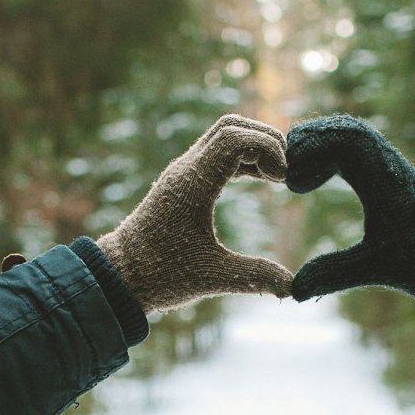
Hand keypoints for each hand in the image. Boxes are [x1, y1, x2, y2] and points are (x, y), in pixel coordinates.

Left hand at [98, 115, 293, 312]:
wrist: (120, 275)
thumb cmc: (161, 275)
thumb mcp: (212, 278)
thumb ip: (255, 278)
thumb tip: (294, 287)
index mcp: (192, 184)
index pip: (234, 138)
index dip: (267, 149)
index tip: (283, 180)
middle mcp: (186, 169)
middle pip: (231, 126)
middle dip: (265, 140)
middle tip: (286, 172)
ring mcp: (183, 172)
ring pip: (224, 136)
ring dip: (254, 147)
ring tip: (279, 176)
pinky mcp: (183, 182)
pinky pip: (218, 153)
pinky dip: (243, 158)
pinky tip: (261, 180)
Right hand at [286, 115, 414, 317]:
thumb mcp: (376, 269)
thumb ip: (333, 274)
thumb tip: (295, 289)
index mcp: (387, 183)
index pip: (347, 142)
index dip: (313, 152)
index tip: (294, 183)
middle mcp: (394, 169)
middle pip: (351, 131)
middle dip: (314, 141)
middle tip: (289, 166)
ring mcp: (399, 171)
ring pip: (362, 137)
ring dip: (328, 144)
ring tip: (301, 168)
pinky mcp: (401, 179)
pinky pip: (369, 149)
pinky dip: (341, 152)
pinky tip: (322, 174)